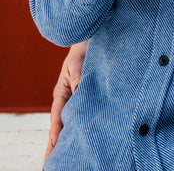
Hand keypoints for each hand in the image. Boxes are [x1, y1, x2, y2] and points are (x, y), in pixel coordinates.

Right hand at [44, 41, 86, 160]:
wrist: (94, 41)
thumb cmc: (83, 49)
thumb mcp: (78, 61)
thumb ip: (78, 76)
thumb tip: (78, 91)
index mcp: (62, 91)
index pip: (58, 115)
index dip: (56, 131)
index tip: (54, 145)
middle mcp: (68, 98)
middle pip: (61, 124)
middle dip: (56, 143)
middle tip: (51, 162)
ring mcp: (77, 99)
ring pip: (72, 122)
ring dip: (70, 138)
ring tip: (68, 157)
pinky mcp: (88, 98)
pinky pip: (84, 115)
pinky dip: (82, 127)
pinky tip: (85, 139)